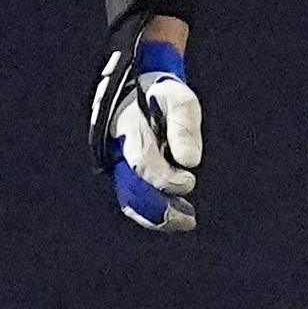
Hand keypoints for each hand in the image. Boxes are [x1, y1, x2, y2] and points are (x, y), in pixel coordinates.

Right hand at [92, 39, 203, 231]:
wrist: (142, 87)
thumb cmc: (164, 94)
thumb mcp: (180, 100)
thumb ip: (184, 128)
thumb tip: (189, 162)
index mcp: (128, 129)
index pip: (143, 162)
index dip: (165, 178)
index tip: (189, 182)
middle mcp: (118, 151)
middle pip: (132, 189)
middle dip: (159, 208)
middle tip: (188, 219)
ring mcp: (119, 163)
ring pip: (131, 199)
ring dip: (156, 215)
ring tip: (185, 221)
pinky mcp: (125, 172)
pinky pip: (134, 197)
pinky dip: (153, 211)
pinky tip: (177, 216)